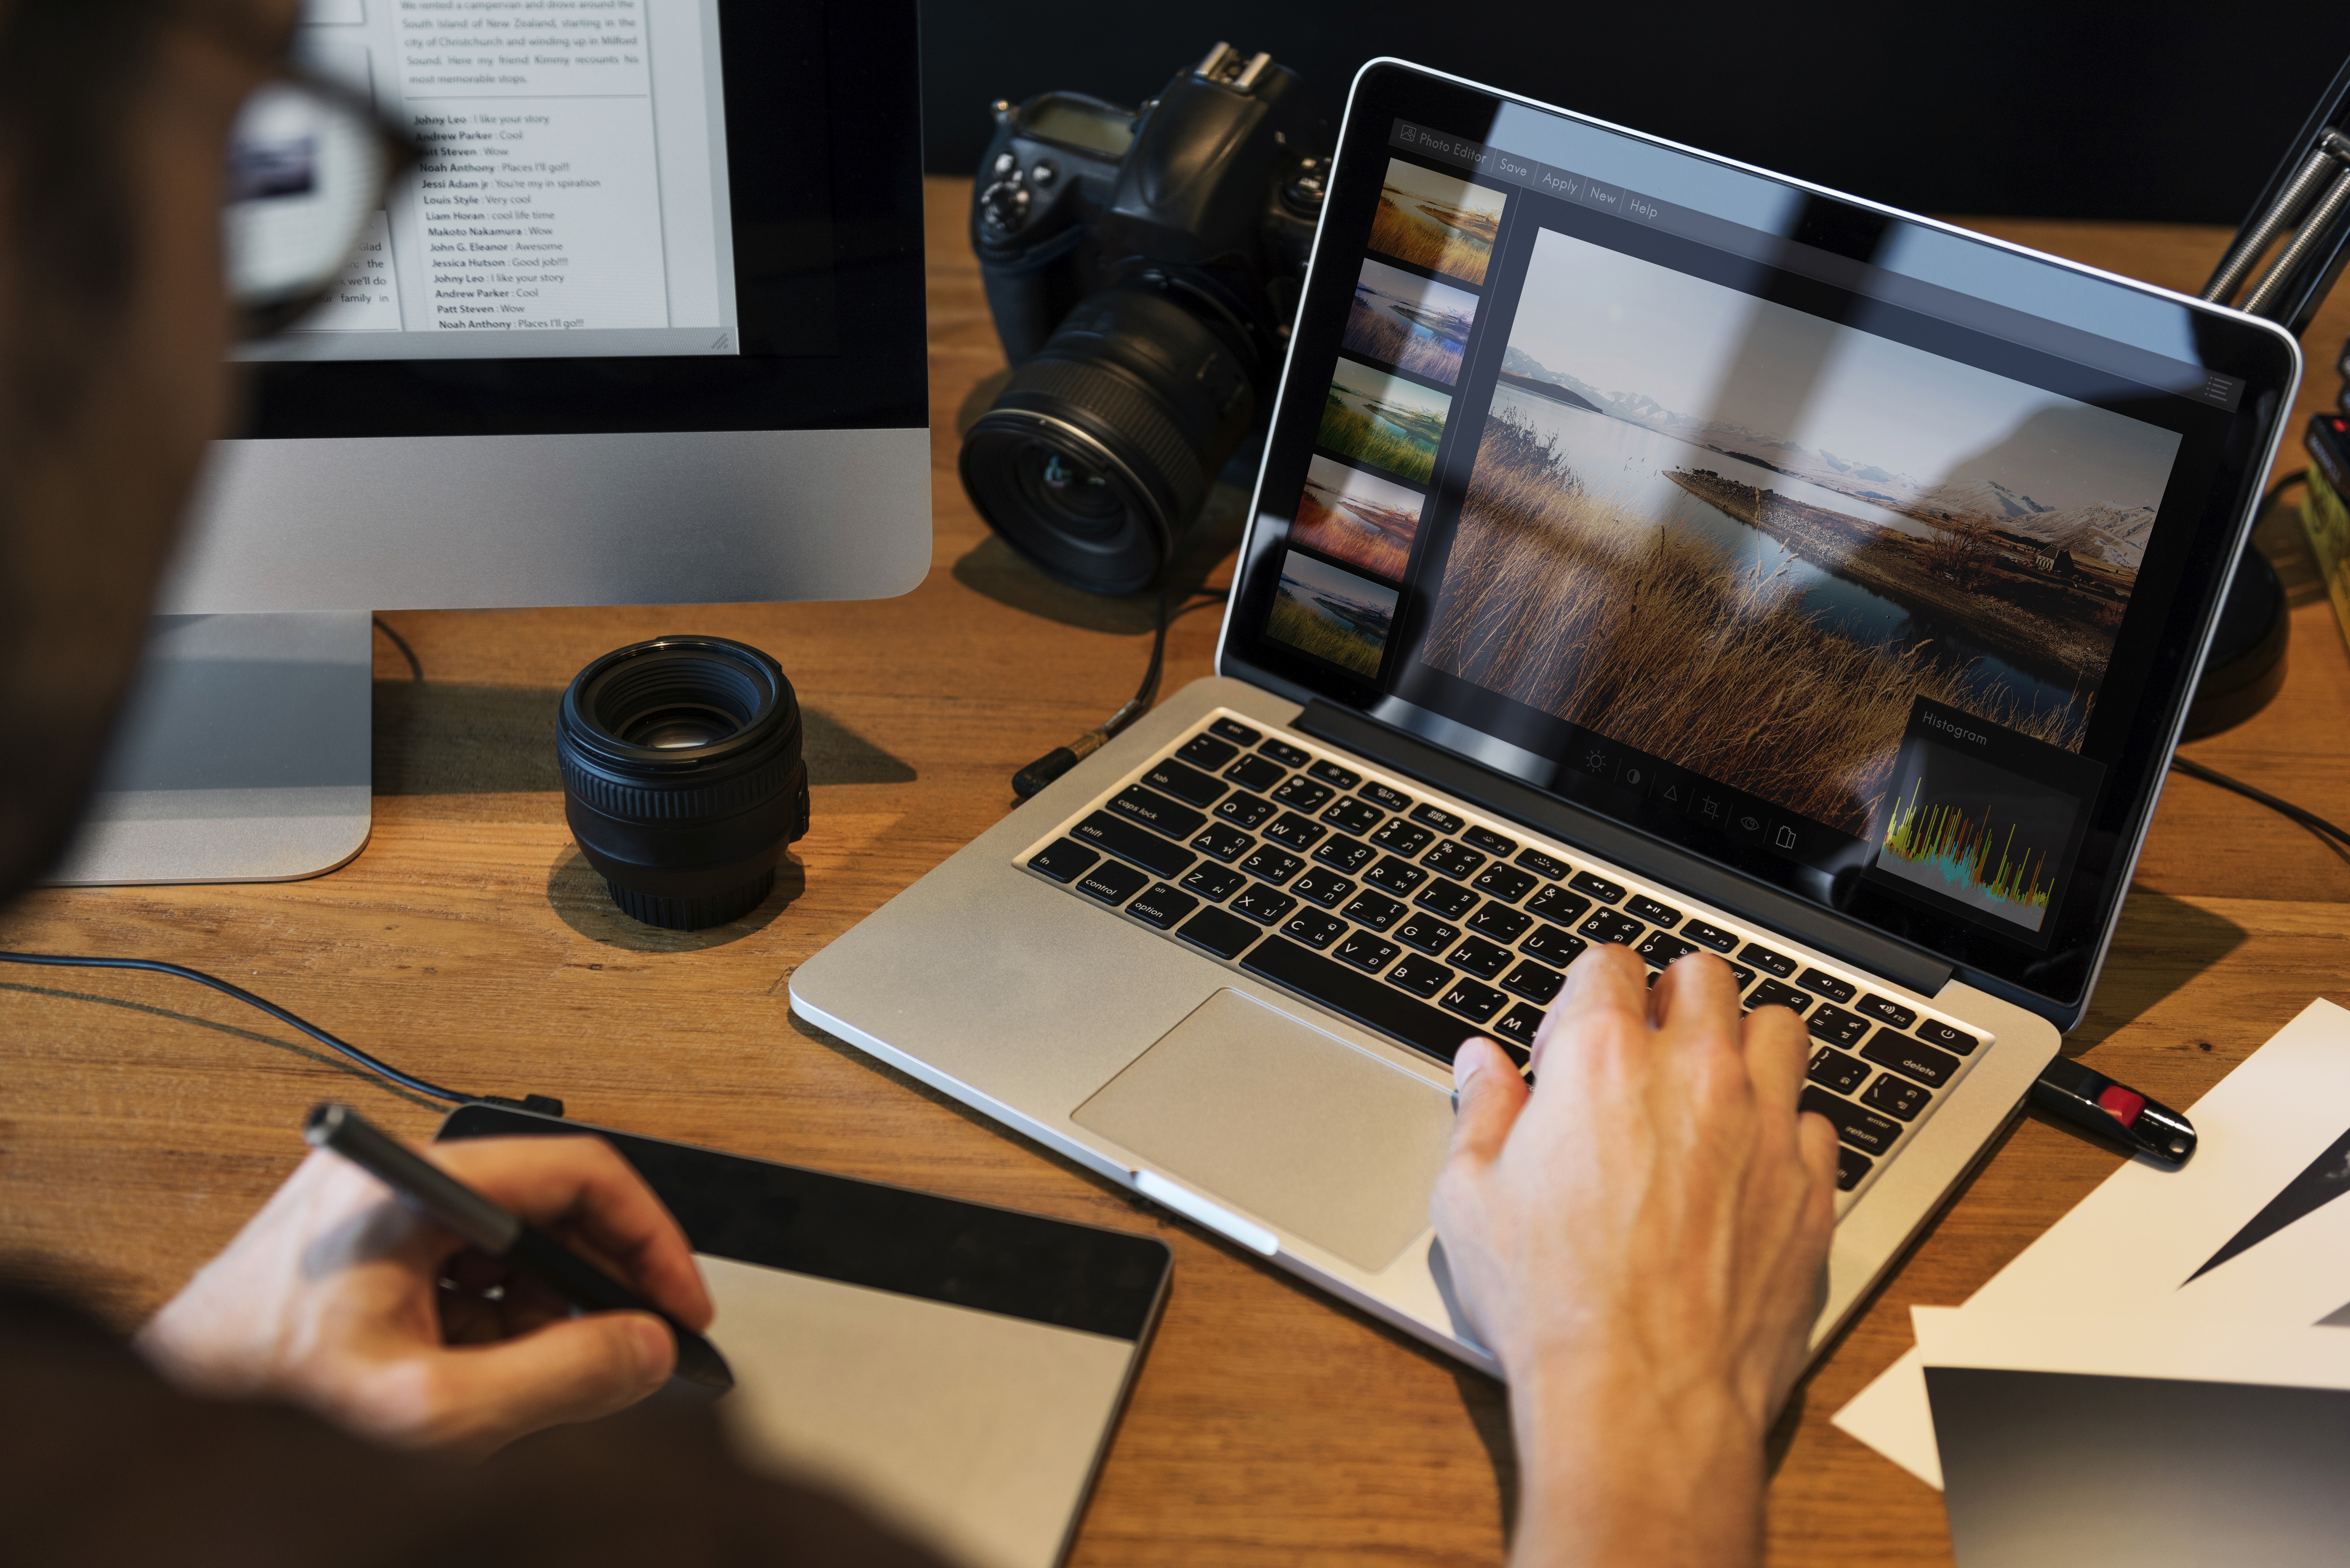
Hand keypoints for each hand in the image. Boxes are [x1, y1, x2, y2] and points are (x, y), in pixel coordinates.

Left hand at [136, 1133, 712, 1457]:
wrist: (169, 1438)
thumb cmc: (267, 1415)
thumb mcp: (439, 1412)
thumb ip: (562, 1378)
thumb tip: (647, 1349)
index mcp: (405, 1187)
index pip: (574, 1171)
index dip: (646, 1238)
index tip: (678, 1301)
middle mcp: (386, 1178)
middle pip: (545, 1204)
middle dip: (597, 1285)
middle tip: (630, 1347)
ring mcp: (370, 1209)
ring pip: (509, 1242)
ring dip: (546, 1310)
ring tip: (540, 1380)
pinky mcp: (358, 1247)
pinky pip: (464, 1267)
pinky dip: (497, 1320)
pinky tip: (488, 1375)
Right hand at [1431, 945, 1837, 1566]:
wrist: (1640, 1396)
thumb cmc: (1552, 1305)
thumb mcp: (1469, 1198)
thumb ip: (1479, 1112)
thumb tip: (1482, 1066)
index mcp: (1602, 1060)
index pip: (1609, 963)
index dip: (1584, 992)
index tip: (1570, 1040)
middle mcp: (1694, 1075)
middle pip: (1704, 976)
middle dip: (1670, 995)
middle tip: (1643, 1048)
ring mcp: (1764, 1128)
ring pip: (1779, 1029)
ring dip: (1743, 1042)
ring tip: (1710, 1087)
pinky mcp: (1808, 1188)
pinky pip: (1814, 1121)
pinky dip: (1784, 1128)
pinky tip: (1746, 1164)